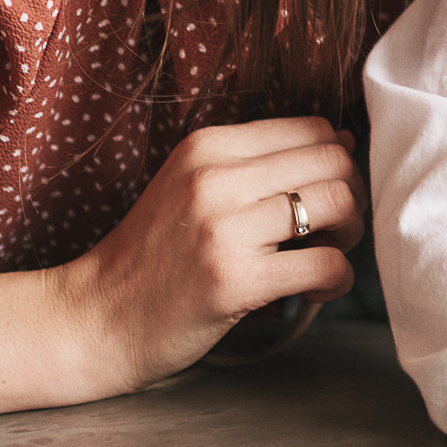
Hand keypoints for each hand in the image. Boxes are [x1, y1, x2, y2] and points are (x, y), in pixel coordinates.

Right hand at [55, 115, 364, 398]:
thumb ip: (258, 164)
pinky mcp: (234, 280)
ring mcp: (223, 228)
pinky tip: (313, 292)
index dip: (338, 162)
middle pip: (334, 161)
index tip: (326, 196)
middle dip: (353, 196)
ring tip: (326, 257)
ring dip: (351, 235)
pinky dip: (338, 280)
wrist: (94, 318)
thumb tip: (345, 139)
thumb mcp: (192, 187)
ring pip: (338, 204)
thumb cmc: (152, 257)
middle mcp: (215, 178)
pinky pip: (326, 264)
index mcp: (207, 147)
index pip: (312, 129)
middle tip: (337, 230)